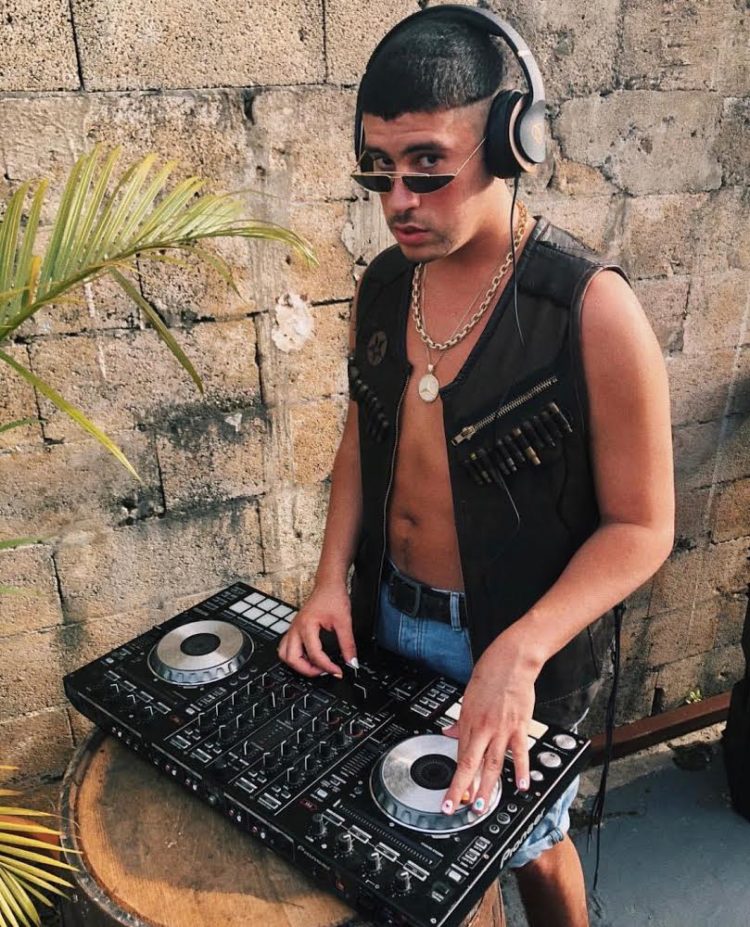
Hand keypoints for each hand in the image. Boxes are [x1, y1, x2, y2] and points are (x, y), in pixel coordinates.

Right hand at [277, 582, 356, 677]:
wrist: (328, 584)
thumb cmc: (333, 597)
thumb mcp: (345, 622)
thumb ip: (348, 644)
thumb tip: (352, 662)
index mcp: (307, 626)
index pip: (314, 655)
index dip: (328, 667)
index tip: (338, 671)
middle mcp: (296, 628)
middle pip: (292, 658)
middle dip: (308, 670)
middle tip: (324, 672)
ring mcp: (293, 628)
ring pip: (285, 654)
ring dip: (298, 664)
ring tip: (314, 666)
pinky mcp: (294, 628)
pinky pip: (287, 647)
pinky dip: (295, 656)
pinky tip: (308, 657)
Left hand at [441, 630, 540, 815]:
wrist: (510, 661)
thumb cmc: (489, 676)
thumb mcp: (467, 698)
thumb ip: (460, 721)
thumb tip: (449, 732)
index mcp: (468, 722)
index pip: (459, 757)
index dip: (454, 780)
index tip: (448, 797)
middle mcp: (483, 728)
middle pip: (471, 764)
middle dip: (463, 789)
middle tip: (458, 809)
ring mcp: (502, 729)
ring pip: (493, 763)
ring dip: (487, 786)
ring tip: (482, 805)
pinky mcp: (520, 726)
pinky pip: (520, 752)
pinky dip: (521, 770)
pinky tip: (522, 786)